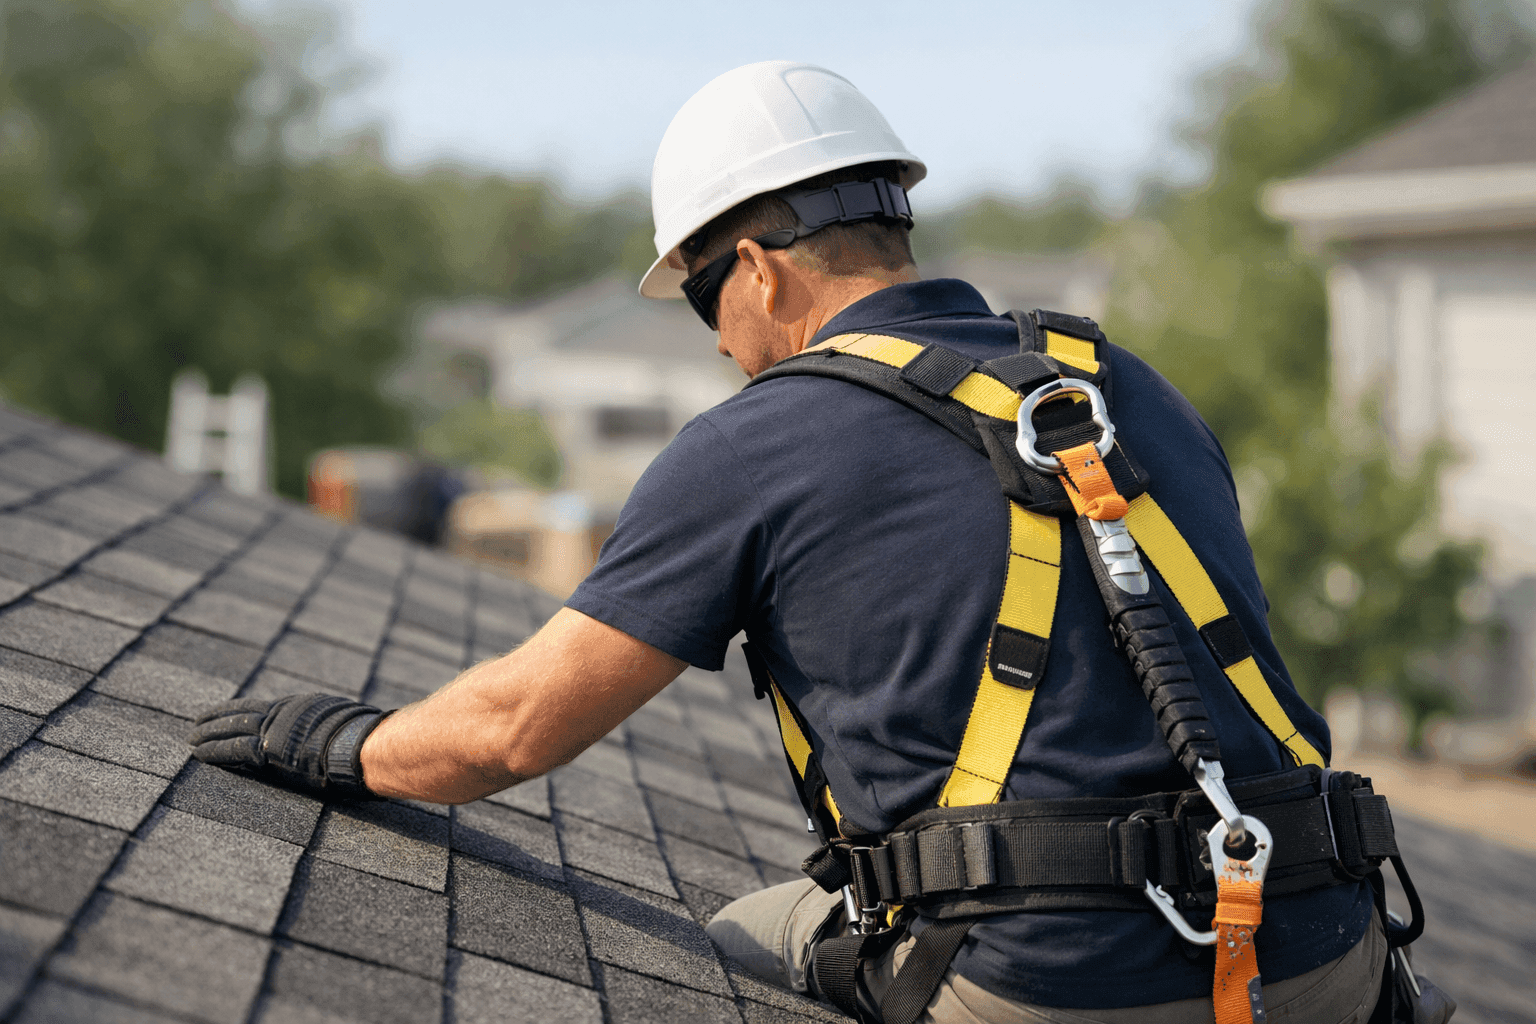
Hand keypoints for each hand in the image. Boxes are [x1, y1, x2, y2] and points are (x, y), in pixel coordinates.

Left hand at [189, 694, 384, 797]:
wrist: (360, 747)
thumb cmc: (366, 741)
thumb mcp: (350, 724)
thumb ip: (338, 727)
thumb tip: (354, 734)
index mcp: (303, 707)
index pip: (266, 708)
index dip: (245, 711)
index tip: (231, 713)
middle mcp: (284, 713)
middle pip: (244, 712)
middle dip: (219, 718)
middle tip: (198, 722)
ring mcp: (274, 731)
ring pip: (232, 728)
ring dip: (208, 733)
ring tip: (191, 738)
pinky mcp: (265, 752)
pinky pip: (232, 749)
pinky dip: (212, 750)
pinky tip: (197, 753)